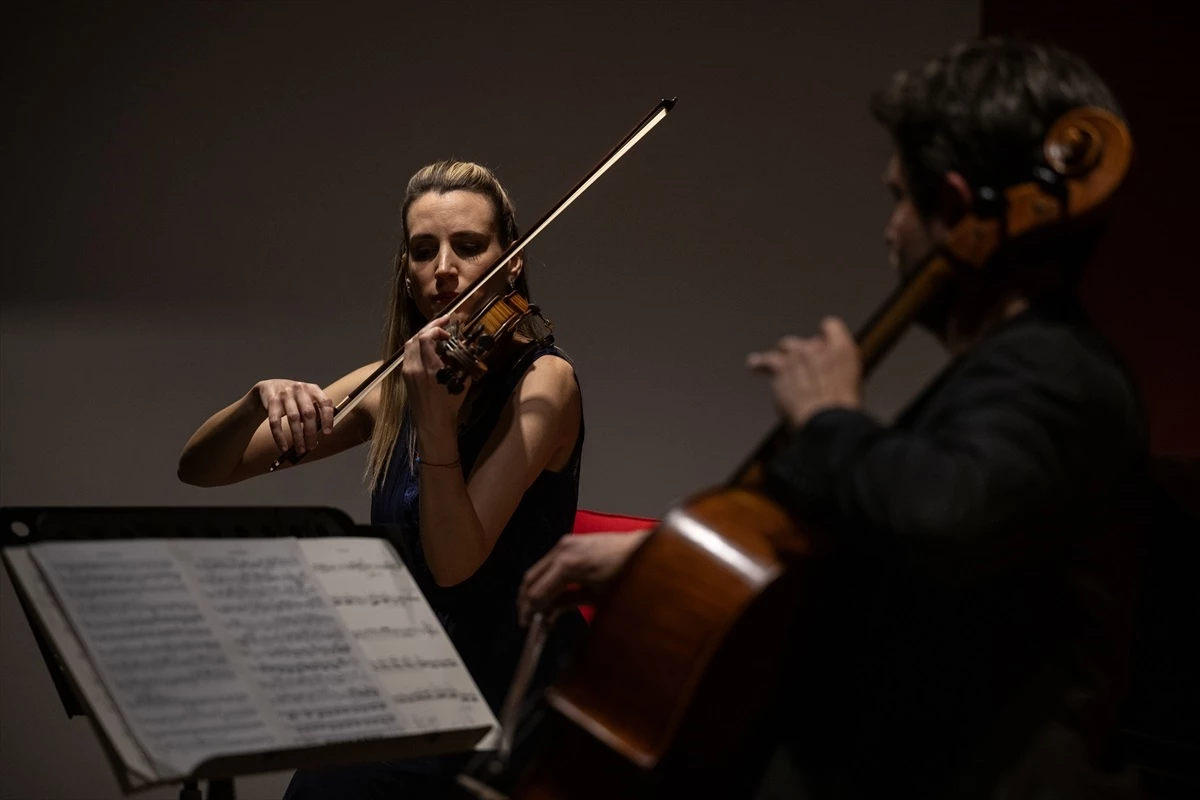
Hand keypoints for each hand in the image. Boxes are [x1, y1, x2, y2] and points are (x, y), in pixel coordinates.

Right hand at [255, 379, 334, 454]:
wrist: (270, 386)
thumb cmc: (294, 397)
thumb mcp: (307, 398)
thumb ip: (315, 412)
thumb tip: (319, 435)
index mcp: (313, 389)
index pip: (325, 402)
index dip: (328, 418)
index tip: (327, 433)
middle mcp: (300, 389)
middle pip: (308, 413)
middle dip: (311, 433)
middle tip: (312, 447)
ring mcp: (285, 394)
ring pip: (293, 418)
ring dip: (297, 437)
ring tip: (300, 449)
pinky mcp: (272, 401)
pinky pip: (276, 422)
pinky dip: (280, 437)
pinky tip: (284, 447)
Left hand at [401, 315, 469, 444]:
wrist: (432, 424)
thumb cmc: (449, 405)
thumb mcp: (461, 382)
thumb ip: (462, 362)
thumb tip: (466, 346)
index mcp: (429, 368)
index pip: (425, 337)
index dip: (436, 328)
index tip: (449, 332)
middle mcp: (414, 367)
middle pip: (415, 337)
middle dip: (429, 326)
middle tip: (444, 321)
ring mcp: (407, 371)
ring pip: (409, 344)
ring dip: (422, 335)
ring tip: (435, 332)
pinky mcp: (405, 376)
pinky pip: (408, 354)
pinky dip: (418, 345)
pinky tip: (428, 347)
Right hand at [518, 531, 649, 625]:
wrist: (645, 552)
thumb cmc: (627, 574)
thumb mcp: (596, 598)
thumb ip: (566, 604)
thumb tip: (548, 614)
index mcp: (568, 564)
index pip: (536, 592)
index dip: (530, 611)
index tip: (528, 624)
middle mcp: (563, 550)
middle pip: (531, 578)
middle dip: (527, 601)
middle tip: (528, 619)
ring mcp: (567, 544)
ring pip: (539, 570)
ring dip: (535, 590)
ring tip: (540, 611)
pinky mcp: (573, 543)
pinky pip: (551, 563)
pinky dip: (547, 579)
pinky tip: (552, 595)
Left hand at [746, 317, 862, 427]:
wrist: (826, 420)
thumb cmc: (843, 410)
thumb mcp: (853, 385)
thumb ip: (840, 372)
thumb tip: (831, 377)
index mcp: (842, 349)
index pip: (832, 326)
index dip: (826, 333)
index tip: (823, 340)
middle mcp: (818, 347)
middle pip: (808, 342)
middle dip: (806, 353)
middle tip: (805, 368)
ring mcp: (796, 356)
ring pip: (786, 346)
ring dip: (784, 355)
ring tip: (778, 361)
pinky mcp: (778, 368)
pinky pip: (765, 360)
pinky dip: (759, 363)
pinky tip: (754, 365)